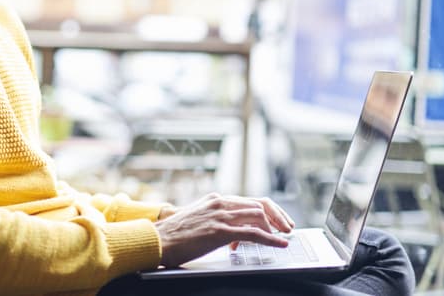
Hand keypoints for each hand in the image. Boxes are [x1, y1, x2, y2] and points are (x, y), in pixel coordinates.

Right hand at [154, 193, 295, 267]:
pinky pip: (253, 233)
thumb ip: (216, 221)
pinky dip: (271, 239)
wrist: (157, 240)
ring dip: (275, 228)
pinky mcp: (220, 230)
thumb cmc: (174, 235)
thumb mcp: (198, 221)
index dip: (267, 210)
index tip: (277, 220)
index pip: (248, 200)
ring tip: (283, 237)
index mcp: (214, 199)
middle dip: (276, 217)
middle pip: (258, 204)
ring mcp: (220, 215)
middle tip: (285, 229)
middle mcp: (219, 202)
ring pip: (258, 216)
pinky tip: (280, 244)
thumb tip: (232, 235)